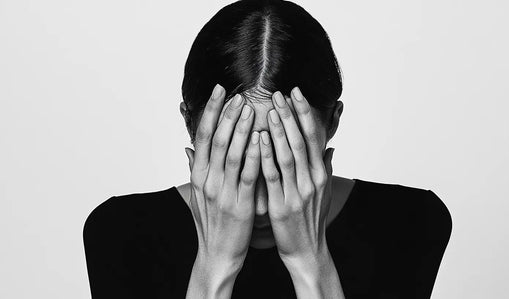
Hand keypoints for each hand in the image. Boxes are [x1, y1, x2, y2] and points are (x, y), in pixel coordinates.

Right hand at [184, 84, 260, 270]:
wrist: (217, 255)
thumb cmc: (211, 222)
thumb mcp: (198, 195)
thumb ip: (194, 169)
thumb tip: (188, 147)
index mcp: (199, 175)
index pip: (203, 135)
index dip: (211, 111)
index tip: (219, 90)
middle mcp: (207, 180)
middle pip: (216, 140)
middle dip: (227, 114)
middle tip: (238, 94)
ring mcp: (223, 192)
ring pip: (230, 154)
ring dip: (240, 130)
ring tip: (250, 109)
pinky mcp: (240, 205)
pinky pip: (247, 176)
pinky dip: (252, 155)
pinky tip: (261, 139)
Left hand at [259, 87, 334, 262]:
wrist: (307, 251)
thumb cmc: (311, 219)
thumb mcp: (323, 193)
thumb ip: (325, 167)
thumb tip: (329, 147)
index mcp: (320, 174)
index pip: (314, 137)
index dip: (305, 113)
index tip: (296, 93)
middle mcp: (312, 180)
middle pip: (301, 141)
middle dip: (290, 115)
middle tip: (279, 93)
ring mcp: (297, 193)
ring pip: (289, 156)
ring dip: (280, 131)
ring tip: (270, 109)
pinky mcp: (281, 206)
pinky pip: (272, 177)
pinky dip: (266, 157)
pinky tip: (259, 140)